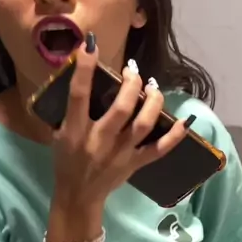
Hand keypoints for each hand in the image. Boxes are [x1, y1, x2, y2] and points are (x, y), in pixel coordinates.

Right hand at [53, 35, 189, 207]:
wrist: (78, 196)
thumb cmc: (65, 160)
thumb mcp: (58, 133)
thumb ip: (69, 109)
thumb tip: (80, 74)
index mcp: (75, 131)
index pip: (79, 95)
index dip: (85, 69)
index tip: (91, 45)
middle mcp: (99, 140)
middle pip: (121, 108)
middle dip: (131, 84)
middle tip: (133, 69)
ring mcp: (120, 153)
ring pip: (143, 124)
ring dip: (152, 102)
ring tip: (153, 86)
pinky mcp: (135, 163)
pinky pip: (159, 149)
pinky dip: (174, 135)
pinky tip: (183, 121)